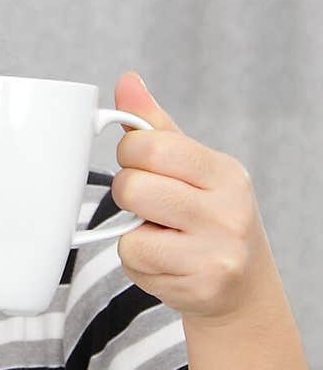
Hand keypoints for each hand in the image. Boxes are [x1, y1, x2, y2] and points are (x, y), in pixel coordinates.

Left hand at [110, 72, 272, 323]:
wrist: (242, 290)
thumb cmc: (210, 219)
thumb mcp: (194, 170)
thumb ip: (156, 127)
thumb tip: (127, 80)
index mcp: (225, 172)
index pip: (152, 146)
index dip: (130, 154)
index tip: (140, 165)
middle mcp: (228, 210)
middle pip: (133, 187)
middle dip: (128, 195)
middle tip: (148, 206)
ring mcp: (217, 251)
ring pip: (129, 230)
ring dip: (132, 232)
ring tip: (161, 235)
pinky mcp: (199, 285)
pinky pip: (134, 262)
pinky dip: (138, 263)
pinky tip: (165, 263)